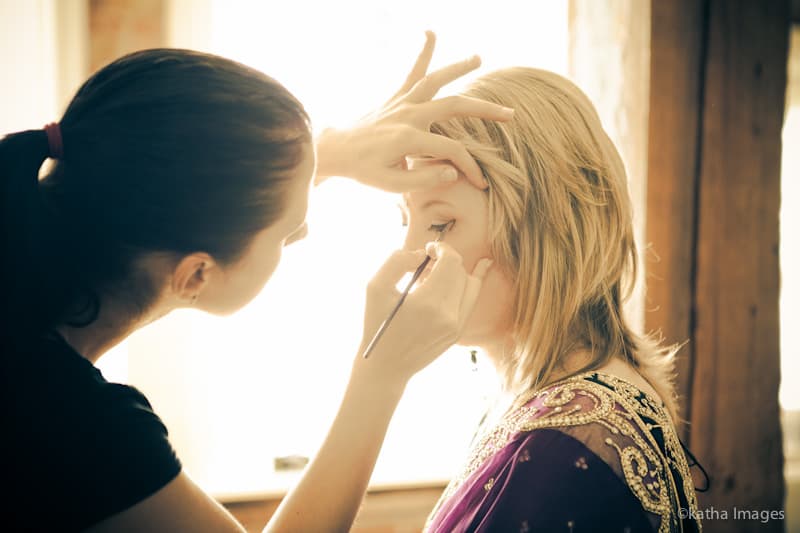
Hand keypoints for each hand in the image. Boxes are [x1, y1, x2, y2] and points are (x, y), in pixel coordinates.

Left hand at [315, 31, 513, 191]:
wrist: (337, 152)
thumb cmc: (364, 170)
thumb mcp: (392, 185)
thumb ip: (424, 180)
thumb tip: (454, 173)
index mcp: (408, 139)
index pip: (452, 152)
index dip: (470, 166)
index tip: (479, 181)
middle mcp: (408, 115)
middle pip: (454, 106)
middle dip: (485, 111)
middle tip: (510, 115)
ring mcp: (401, 102)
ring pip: (435, 79)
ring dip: (457, 68)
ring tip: (478, 58)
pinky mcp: (395, 98)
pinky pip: (411, 72)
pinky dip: (422, 53)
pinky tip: (429, 33)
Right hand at [353, 242, 492, 388]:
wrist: (385, 365)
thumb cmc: (377, 324)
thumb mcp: (376, 287)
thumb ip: (397, 261)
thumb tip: (421, 255)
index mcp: (428, 302)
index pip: (451, 262)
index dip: (442, 248)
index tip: (428, 249)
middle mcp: (448, 315)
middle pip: (461, 271)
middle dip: (446, 259)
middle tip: (427, 262)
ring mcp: (456, 325)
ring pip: (471, 284)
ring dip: (456, 272)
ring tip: (437, 272)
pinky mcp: (458, 332)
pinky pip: (470, 300)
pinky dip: (469, 284)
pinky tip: (482, 267)